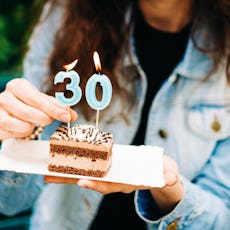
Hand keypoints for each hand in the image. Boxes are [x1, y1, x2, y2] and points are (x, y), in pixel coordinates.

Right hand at [0, 78, 77, 139]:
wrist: (5, 111)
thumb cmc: (25, 103)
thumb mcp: (40, 100)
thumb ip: (56, 106)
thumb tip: (72, 115)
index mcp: (17, 86)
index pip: (38, 100)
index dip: (54, 109)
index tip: (67, 116)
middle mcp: (5, 97)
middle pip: (30, 112)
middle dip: (46, 118)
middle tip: (51, 119)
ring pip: (23, 124)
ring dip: (32, 126)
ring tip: (31, 121)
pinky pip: (15, 133)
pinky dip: (23, 132)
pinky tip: (21, 126)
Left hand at [44, 155, 182, 213]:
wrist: (161, 172)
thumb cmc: (164, 172)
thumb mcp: (168, 172)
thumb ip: (169, 175)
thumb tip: (170, 177)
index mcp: (128, 181)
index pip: (111, 185)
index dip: (98, 184)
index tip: (83, 181)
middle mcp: (117, 179)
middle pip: (92, 180)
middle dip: (72, 179)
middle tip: (50, 177)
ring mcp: (113, 171)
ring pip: (89, 172)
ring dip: (70, 171)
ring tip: (51, 169)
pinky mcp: (111, 163)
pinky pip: (94, 164)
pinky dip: (80, 162)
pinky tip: (68, 158)